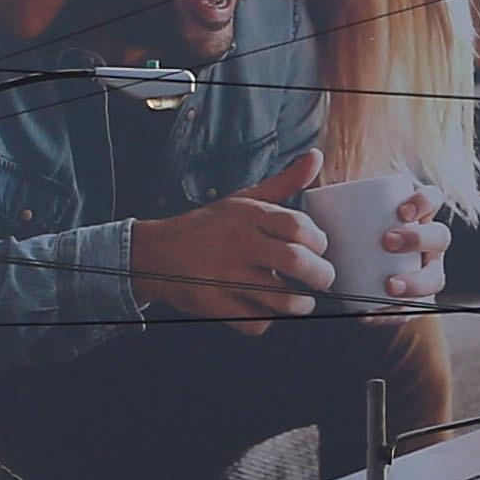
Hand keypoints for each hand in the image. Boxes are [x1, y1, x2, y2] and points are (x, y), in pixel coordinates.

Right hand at [129, 155, 331, 332]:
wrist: (157, 254)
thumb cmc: (209, 227)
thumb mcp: (244, 199)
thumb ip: (284, 183)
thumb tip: (315, 157)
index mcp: (249, 216)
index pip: (300, 228)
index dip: (319, 242)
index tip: (316, 250)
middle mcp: (239, 244)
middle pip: (298, 263)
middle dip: (321, 276)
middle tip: (320, 280)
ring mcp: (227, 276)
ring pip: (283, 299)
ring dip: (300, 304)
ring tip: (299, 300)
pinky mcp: (217, 305)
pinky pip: (257, 321)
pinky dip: (266, 320)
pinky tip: (263, 308)